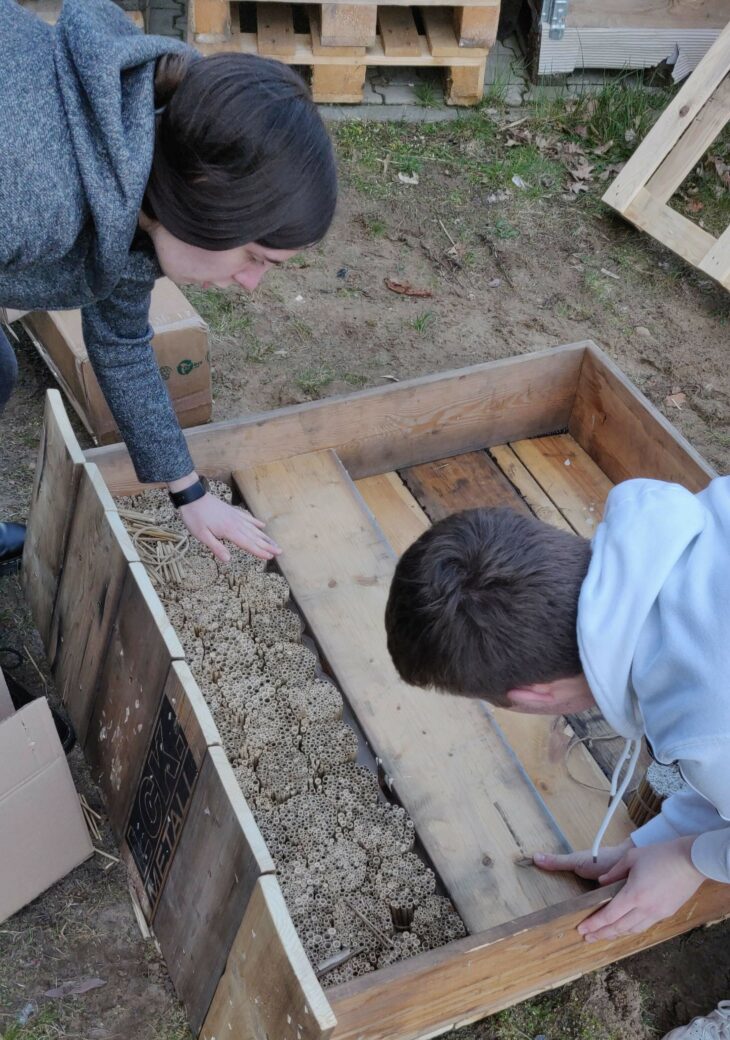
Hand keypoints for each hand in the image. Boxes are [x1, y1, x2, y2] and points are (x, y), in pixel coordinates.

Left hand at [179, 493, 280, 561]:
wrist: (192, 496)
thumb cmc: (195, 517)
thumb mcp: (201, 535)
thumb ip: (216, 547)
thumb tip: (228, 560)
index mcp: (229, 531)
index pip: (248, 544)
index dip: (259, 551)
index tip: (270, 557)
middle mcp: (236, 524)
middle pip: (255, 537)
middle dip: (268, 545)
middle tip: (280, 551)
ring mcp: (236, 516)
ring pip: (254, 528)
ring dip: (265, 536)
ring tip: (275, 543)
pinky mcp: (232, 511)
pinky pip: (248, 518)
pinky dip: (256, 522)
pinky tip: (262, 525)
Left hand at [537, 837, 704, 941]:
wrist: (691, 861)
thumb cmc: (660, 855)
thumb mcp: (632, 857)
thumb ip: (614, 872)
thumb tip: (601, 883)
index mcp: (634, 895)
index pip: (609, 915)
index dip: (594, 924)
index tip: (582, 930)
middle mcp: (645, 908)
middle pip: (619, 927)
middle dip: (601, 934)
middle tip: (587, 938)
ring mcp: (657, 913)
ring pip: (632, 930)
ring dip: (616, 934)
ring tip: (603, 935)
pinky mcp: (666, 913)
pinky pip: (644, 925)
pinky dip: (631, 929)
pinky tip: (625, 928)